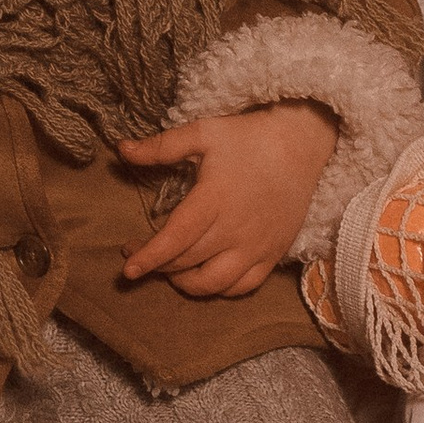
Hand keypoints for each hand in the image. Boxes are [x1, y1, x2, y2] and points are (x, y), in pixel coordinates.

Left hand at [116, 100, 338, 297]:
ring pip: (213, 283)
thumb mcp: (203, 133)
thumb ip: (161, 146)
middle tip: (139, 255)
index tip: (127, 269)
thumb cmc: (248, 137)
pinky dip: (219, 289)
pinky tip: (205, 276)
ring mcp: (256, 246)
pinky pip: (243, 286)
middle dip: (157, 265)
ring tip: (170, 270)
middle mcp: (235, 230)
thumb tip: (122, 150)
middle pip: (187, 262)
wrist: (301, 145)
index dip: (149, 257)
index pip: (175, 239)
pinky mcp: (273, 254)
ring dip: (185, 283)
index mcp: (214, 200)